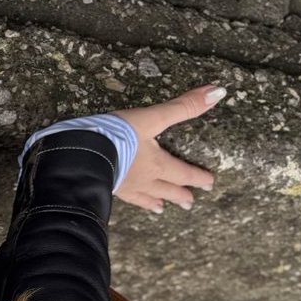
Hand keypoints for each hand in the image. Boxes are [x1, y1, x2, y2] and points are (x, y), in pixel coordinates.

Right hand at [113, 85, 225, 214]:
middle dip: (180, 195)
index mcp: (158, 165)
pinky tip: (133, 201)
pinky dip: (135, 202)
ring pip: (146, 197)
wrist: (83, 155)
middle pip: (167, 189)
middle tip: (190, 203)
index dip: (197, 177)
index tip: (209, 183)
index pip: (183, 173)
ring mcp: (126, 187)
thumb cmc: (118, 135)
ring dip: (156, 202)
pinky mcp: (109, 188)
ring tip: (162, 209)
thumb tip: (217, 92)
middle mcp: (145, 180)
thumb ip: (183, 107)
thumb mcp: (153, 117)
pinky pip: (127, 198)